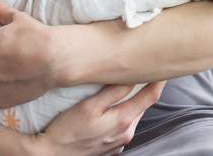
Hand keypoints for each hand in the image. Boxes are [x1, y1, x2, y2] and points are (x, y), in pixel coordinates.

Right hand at [29, 82, 165, 155]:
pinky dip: (121, 116)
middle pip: (143, 105)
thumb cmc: (66, 130)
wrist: (49, 155)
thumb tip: (133, 77)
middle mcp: (126, 133)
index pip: (151, 95)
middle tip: (144, 71)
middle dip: (145, 89)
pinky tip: (110, 110)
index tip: (162, 66)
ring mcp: (119, 143)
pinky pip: (122, 127)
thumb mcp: (88, 106)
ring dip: (132, 102)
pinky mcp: (111, 148)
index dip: (159, 79)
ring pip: (133, 116)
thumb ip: (113, 92)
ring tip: (127, 88)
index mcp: (124, 121)